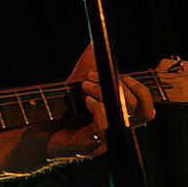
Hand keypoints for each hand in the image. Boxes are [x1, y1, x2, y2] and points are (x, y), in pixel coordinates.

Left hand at [47, 43, 155, 159]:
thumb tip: (97, 40)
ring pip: (122, 117)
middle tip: (91, 76)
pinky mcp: (94, 147)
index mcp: (121, 114)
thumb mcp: (81, 78)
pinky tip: (87, 101)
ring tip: (85, 85)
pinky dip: (99, 109)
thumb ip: (94, 61)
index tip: (126, 74)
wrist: (41, 126)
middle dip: (115, 85)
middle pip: (136, 108)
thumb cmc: (64, 104)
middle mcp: (118, 129)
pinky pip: (106, 129)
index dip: (140, 89)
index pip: (146, 106)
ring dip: (104, 94)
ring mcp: (108, 140)